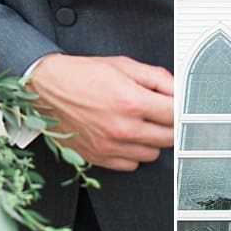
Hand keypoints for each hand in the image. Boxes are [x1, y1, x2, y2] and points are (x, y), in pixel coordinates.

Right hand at [27, 54, 173, 170]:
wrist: (47, 88)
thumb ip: (157, 77)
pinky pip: (132, 165)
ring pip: (153, 154)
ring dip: (152, 141)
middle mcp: (123, 128)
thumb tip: (178, 89)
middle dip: (170, 124)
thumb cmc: (81, 76)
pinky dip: (134, 153)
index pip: (176, 115)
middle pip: (169, 138)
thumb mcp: (124, 65)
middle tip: (161, 113)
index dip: (182, 108)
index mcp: (132, 102)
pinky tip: (127, 137)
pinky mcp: (99, 158)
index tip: (181, 106)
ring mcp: (111, 147)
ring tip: (140, 123)